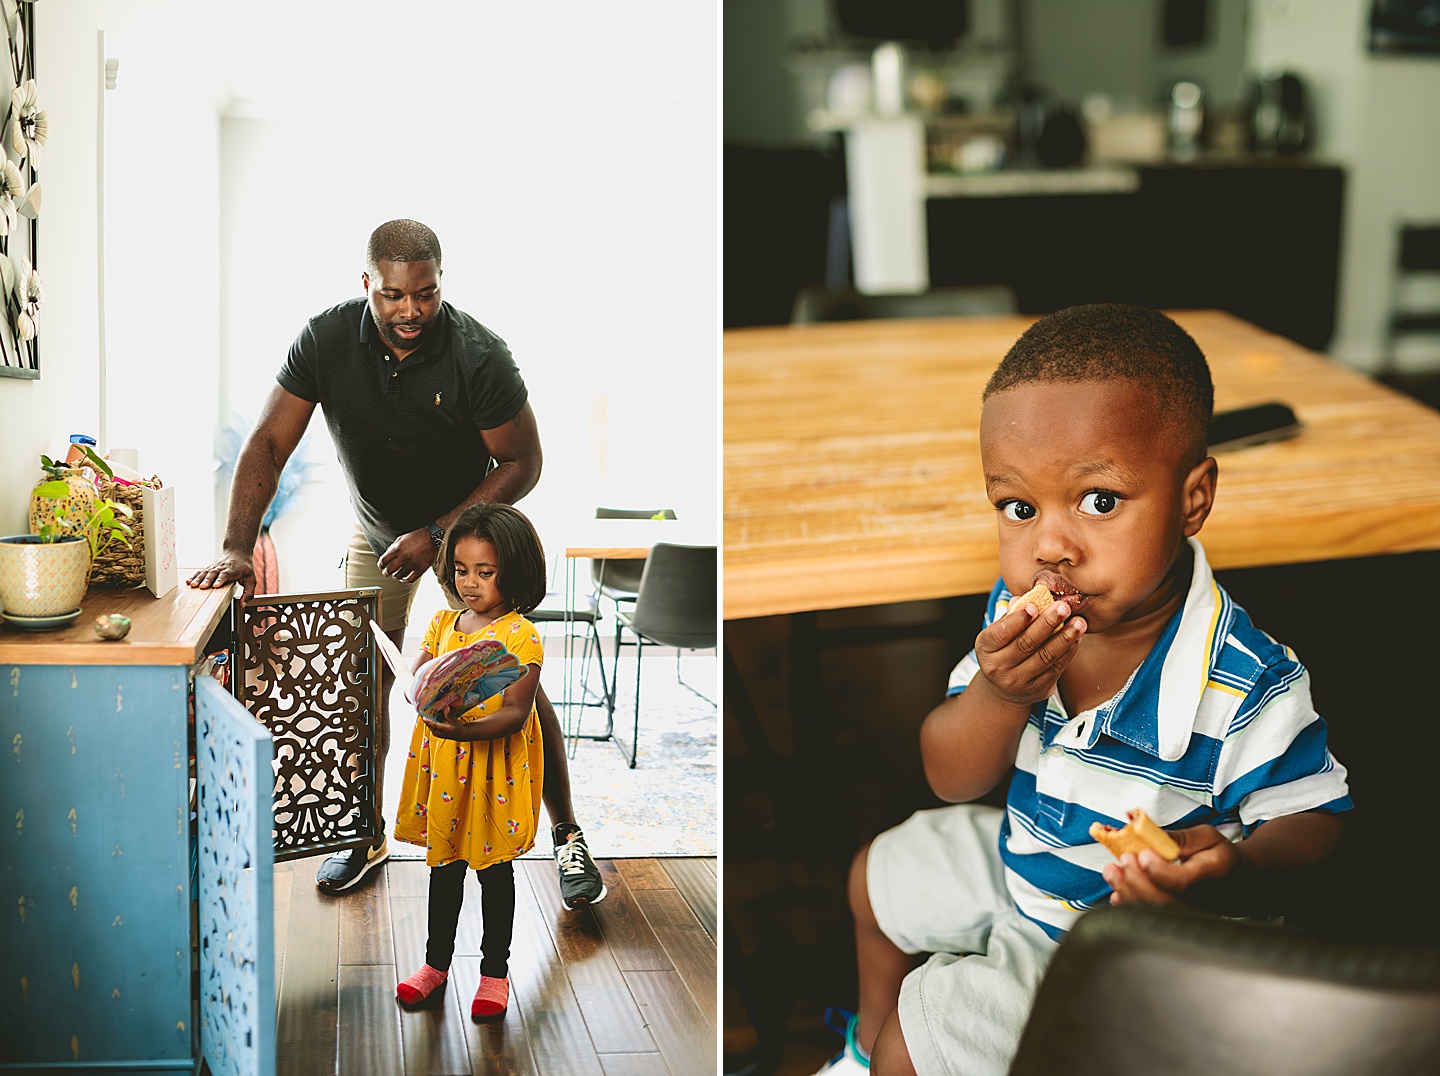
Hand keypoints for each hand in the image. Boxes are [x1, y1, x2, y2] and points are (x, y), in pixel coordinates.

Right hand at [186, 552, 256, 599]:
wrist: (238, 551)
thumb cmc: (245, 567)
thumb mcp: (252, 579)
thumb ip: (249, 593)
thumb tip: (243, 604)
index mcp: (233, 570)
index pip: (226, 574)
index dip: (221, 579)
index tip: (216, 585)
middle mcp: (222, 567)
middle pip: (214, 573)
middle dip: (208, 580)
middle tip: (202, 587)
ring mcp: (215, 567)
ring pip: (205, 572)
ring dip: (198, 578)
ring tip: (192, 585)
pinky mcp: (209, 567)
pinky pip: (201, 571)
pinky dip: (194, 576)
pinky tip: (188, 581)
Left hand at [378, 529, 437, 583]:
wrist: (432, 537)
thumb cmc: (417, 536)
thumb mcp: (402, 538)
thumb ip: (393, 548)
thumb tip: (387, 557)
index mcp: (397, 548)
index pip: (383, 561)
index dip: (380, 565)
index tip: (381, 567)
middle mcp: (404, 557)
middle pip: (389, 570)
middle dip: (386, 573)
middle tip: (386, 573)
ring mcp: (412, 563)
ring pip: (399, 576)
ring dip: (396, 576)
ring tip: (396, 575)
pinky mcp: (421, 568)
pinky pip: (410, 579)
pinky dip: (405, 581)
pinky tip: (404, 579)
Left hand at [420, 709, 477, 740]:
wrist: (459, 734)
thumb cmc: (457, 728)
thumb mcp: (455, 721)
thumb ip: (449, 715)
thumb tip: (446, 707)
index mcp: (443, 730)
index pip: (433, 725)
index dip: (427, 721)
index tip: (423, 717)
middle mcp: (437, 732)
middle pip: (429, 724)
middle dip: (426, 718)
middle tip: (424, 709)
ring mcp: (435, 733)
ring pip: (429, 725)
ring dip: (427, 719)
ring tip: (426, 711)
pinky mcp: (435, 732)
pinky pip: (430, 726)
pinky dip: (430, 721)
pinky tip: (430, 716)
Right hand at [973, 598, 1086, 708]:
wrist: (1003, 691)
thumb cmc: (1002, 652)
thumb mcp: (997, 635)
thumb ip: (1011, 617)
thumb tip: (1026, 598)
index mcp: (986, 649)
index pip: (1000, 633)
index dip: (1017, 620)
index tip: (1034, 606)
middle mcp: (999, 668)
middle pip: (1026, 643)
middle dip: (1047, 623)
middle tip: (1063, 607)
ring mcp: (1019, 682)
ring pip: (1045, 656)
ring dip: (1065, 637)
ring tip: (1079, 622)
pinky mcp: (1039, 689)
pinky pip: (1057, 668)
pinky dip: (1069, 651)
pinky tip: (1077, 637)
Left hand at [1102, 824, 1241, 905]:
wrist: (1236, 881)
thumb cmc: (1219, 856)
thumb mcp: (1207, 837)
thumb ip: (1180, 837)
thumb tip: (1147, 832)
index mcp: (1210, 876)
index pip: (1181, 882)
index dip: (1158, 870)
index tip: (1143, 853)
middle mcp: (1198, 901)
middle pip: (1163, 901)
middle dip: (1136, 880)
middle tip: (1124, 859)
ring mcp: (1186, 913)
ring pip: (1152, 912)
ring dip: (1127, 891)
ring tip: (1112, 871)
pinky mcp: (1175, 918)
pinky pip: (1149, 918)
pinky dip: (1128, 905)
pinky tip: (1117, 890)